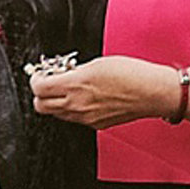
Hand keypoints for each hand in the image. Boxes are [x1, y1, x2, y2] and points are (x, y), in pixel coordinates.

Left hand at [30, 56, 180, 127]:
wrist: (153, 93)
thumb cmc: (132, 74)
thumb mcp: (98, 63)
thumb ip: (75, 71)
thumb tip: (62, 74)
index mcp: (76, 85)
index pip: (39, 88)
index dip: (36, 80)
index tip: (40, 75)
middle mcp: (77, 105)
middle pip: (41, 106)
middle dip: (41, 94)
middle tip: (49, 83)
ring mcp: (86, 118)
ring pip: (56, 114)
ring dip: (56, 102)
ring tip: (69, 89)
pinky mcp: (96, 125)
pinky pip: (74, 119)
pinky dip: (73, 109)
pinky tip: (85, 98)